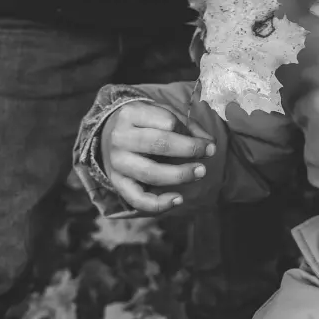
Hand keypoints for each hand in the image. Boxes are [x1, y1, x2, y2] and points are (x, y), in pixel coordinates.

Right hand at [99, 102, 214, 213]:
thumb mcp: (161, 115)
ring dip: (179, 176)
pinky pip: (137, 199)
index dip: (191, 134)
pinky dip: (159, 204)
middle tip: (209, 154)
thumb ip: (187, 126)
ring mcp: (117, 162)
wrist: (108, 136)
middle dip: (189, 150)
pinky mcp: (117, 183)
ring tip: (199, 173)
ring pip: (151, 173)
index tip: (207, 143)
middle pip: (159, 144)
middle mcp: (120, 137)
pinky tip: (178, 199)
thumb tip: (210, 143)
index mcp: (131, 113)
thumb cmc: (143, 124)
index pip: (167, 122)